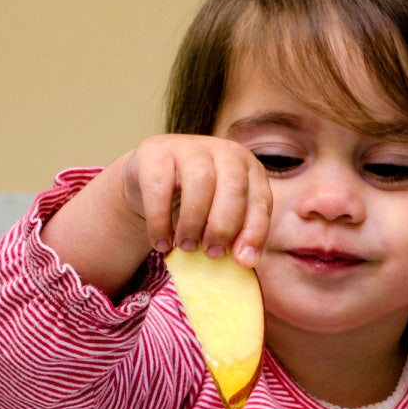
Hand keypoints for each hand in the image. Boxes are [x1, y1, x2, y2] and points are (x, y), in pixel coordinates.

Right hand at [122, 134, 270, 266]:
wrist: (147, 180)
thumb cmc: (191, 202)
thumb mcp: (219, 213)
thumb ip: (236, 234)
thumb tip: (244, 261)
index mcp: (247, 167)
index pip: (260, 199)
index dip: (254, 232)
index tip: (241, 261)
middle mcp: (222, 151)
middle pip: (233, 187)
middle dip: (224, 227)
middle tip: (211, 254)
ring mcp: (188, 147)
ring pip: (200, 182)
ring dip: (193, 223)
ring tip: (186, 247)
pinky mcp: (155, 152)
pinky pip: (160, 188)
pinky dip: (160, 222)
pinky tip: (161, 242)